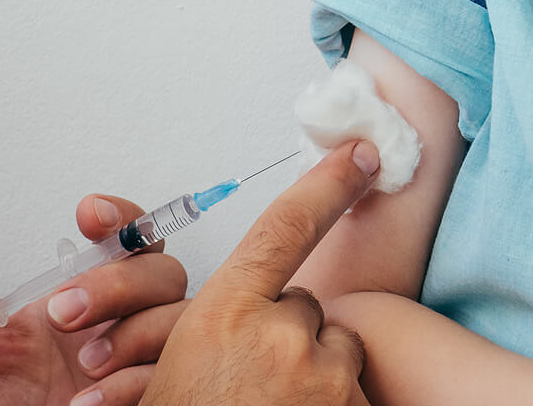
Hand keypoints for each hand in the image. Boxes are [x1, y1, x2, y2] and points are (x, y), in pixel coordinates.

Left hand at [0, 194, 189, 405]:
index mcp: (74, 299)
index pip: (126, 239)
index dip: (123, 218)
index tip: (91, 216)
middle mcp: (113, 326)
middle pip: (162, 271)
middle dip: (119, 282)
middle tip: (64, 312)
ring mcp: (132, 364)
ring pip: (176, 319)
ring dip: (134, 333)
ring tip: (83, 364)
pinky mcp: (142, 399)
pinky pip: (166, 376)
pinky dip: (129, 386)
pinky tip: (85, 402)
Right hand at [139, 139, 379, 405]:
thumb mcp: (170, 376)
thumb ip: (211, 330)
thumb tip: (248, 311)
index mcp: (225, 316)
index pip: (286, 226)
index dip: (327, 183)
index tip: (362, 152)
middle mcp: (282, 337)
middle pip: (309, 305)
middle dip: (289, 334)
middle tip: (250, 385)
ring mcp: (323, 378)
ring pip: (336, 350)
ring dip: (315, 374)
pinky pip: (352, 391)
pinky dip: (332, 404)